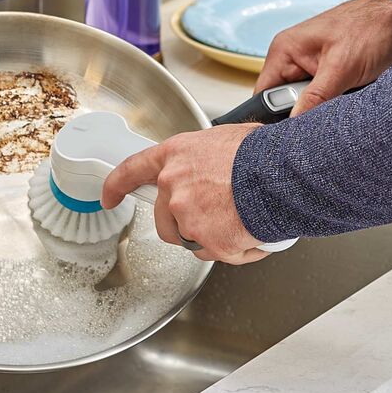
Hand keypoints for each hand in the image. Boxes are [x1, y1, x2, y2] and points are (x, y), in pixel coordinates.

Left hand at [100, 124, 267, 263]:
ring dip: (212, 236)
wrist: (281, 173)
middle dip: (185, 223)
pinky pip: (220, 254)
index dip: (117, 186)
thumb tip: (215, 162)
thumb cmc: (261, 153)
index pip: (132, 170)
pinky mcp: (210, 243)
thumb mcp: (225, 138)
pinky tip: (253, 230)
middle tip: (216, 214)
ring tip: (241, 217)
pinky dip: (238, 248)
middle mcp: (174, 188)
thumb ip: (206, 156)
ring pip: (192, 240)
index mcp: (175, 156)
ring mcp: (188, 218)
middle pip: (165, 220)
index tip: (110, 196)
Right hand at [253, 0, 391, 112]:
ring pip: (307, 105)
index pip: (262, 95)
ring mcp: (313, 69)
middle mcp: (294, 60)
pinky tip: (351, 100)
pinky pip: (325, 101)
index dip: (271, 118)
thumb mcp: (342, 66)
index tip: (289, 133)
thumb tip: (293, 124)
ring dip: (324, 110)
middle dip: (303, 115)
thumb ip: (315, 97)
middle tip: (325, 114)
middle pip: (284, 104)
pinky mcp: (331, 77)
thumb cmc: (371, 27)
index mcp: (285, 51)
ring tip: (344, 102)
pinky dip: (337, 106)